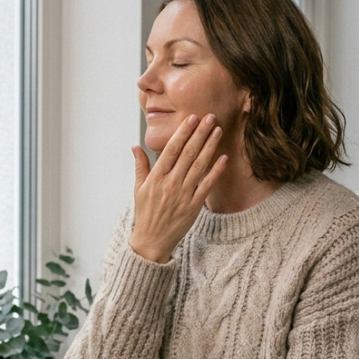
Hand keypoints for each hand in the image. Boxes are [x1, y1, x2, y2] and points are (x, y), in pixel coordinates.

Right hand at [129, 114, 227, 262]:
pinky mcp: (194, 206)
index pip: (171, 149)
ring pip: (199, 165)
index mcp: (156, 178)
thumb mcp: (138, 189)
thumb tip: (135, 147)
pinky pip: (207, 185)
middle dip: (200, 133)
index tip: (192, 119)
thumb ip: (140, 166)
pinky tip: (223, 158)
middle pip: (188, 153)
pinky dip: (216, 171)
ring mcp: (183, 194)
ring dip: (210, 146)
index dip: (183, 132)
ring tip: (218, 131)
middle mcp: (170, 183)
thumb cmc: (145, 214)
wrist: (152, 241)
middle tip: (210, 117)